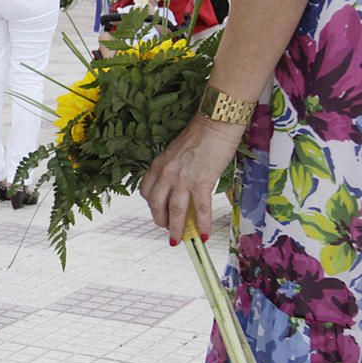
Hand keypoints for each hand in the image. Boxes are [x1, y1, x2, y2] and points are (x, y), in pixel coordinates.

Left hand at [139, 114, 243, 242]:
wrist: (216, 122)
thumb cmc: (200, 135)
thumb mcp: (176, 152)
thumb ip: (172, 169)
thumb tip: (180, 188)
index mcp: (158, 165)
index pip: (146, 191)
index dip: (151, 206)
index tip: (158, 213)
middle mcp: (166, 173)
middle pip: (156, 205)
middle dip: (160, 221)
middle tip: (167, 230)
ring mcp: (182, 179)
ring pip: (174, 211)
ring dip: (176, 229)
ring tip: (179, 240)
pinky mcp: (201, 182)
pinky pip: (199, 209)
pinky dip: (201, 224)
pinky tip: (204, 234)